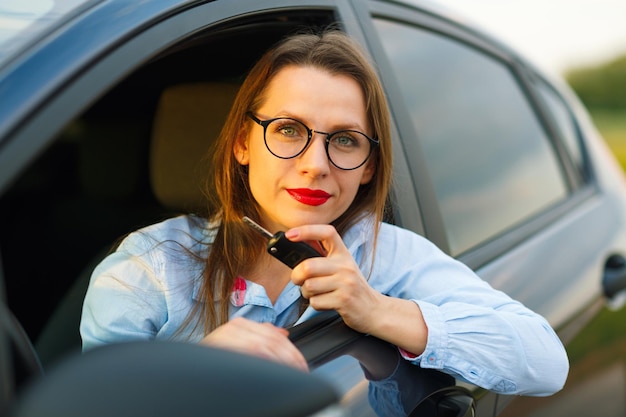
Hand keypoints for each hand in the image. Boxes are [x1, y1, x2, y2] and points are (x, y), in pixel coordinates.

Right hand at [199, 317, 307, 371]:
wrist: (187, 371)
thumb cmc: (213, 362)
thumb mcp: (239, 345)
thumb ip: (260, 336)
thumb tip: (284, 335)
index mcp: (241, 325)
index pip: (275, 336)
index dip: (292, 352)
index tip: (302, 366)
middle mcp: (235, 327)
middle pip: (273, 341)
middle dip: (291, 358)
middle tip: (302, 373)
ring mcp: (228, 336)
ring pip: (265, 347)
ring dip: (282, 363)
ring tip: (292, 376)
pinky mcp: (224, 347)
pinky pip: (253, 353)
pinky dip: (267, 364)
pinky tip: (275, 374)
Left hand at [287, 224, 427, 355]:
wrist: (373, 309)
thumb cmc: (350, 287)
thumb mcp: (341, 267)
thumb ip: (322, 259)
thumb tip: (294, 252)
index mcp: (343, 254)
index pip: (327, 232)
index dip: (307, 230)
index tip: (290, 235)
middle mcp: (346, 266)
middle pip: (308, 266)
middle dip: (296, 276)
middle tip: (299, 280)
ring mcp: (346, 283)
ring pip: (309, 286)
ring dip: (306, 293)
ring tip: (317, 293)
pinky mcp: (344, 300)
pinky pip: (316, 302)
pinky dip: (315, 304)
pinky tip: (326, 302)